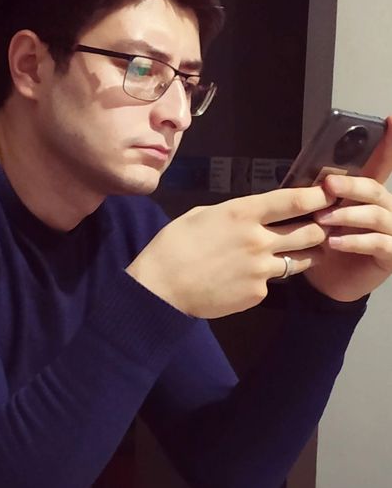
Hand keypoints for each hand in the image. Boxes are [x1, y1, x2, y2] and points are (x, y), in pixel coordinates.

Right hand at [126, 186, 332, 318]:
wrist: (161, 287)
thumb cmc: (174, 245)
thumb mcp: (202, 215)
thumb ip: (234, 213)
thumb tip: (252, 214)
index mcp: (243, 214)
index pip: (295, 201)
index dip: (318, 197)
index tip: (327, 194)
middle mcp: (259, 240)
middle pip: (310, 232)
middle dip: (319, 228)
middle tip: (317, 227)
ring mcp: (261, 270)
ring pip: (300, 261)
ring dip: (301, 255)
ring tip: (292, 253)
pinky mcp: (257, 294)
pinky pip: (271, 283)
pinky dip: (264, 278)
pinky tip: (244, 277)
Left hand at [305, 116, 391, 300]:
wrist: (325, 282)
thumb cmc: (322, 244)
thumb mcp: (317, 215)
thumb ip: (318, 196)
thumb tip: (304, 177)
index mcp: (366, 196)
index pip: (380, 164)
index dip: (388, 144)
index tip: (389, 120)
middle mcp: (383, 209)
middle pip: (374, 189)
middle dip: (350, 185)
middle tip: (327, 185)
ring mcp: (390, 232)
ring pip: (377, 215)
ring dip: (347, 215)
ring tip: (322, 220)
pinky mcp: (389, 255)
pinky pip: (377, 244)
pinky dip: (354, 241)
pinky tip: (334, 242)